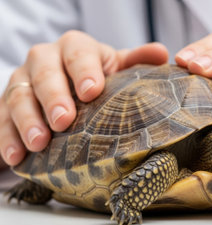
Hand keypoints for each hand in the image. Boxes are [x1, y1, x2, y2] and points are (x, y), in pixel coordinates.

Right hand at [0, 30, 167, 165]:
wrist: (66, 90)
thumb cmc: (97, 80)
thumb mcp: (117, 70)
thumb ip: (136, 62)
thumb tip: (163, 54)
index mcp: (76, 48)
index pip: (78, 52)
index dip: (84, 70)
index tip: (92, 91)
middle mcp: (45, 59)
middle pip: (45, 72)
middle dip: (54, 97)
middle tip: (64, 121)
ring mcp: (22, 82)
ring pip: (19, 96)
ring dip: (28, 121)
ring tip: (39, 143)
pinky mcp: (5, 104)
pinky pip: (1, 119)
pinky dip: (7, 138)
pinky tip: (16, 157)